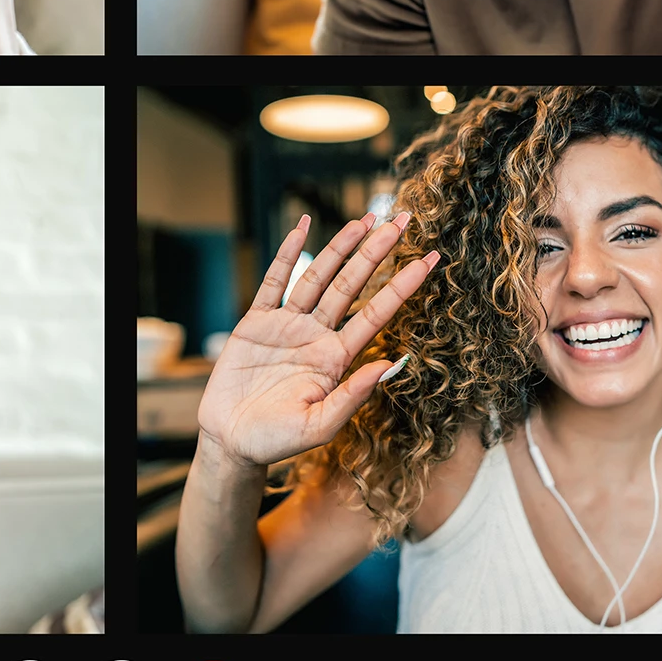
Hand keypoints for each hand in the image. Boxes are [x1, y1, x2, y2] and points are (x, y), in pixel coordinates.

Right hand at [195, 211, 438, 469]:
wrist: (231, 442)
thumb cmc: (276, 440)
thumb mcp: (320, 426)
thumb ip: (353, 395)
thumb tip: (391, 364)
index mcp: (337, 359)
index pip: (376, 314)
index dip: (403, 286)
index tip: (430, 261)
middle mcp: (317, 335)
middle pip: (352, 285)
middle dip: (376, 253)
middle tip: (402, 221)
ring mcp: (287, 325)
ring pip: (318, 276)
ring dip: (340, 247)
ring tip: (363, 219)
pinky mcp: (256, 322)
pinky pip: (275, 281)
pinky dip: (287, 253)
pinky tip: (303, 228)